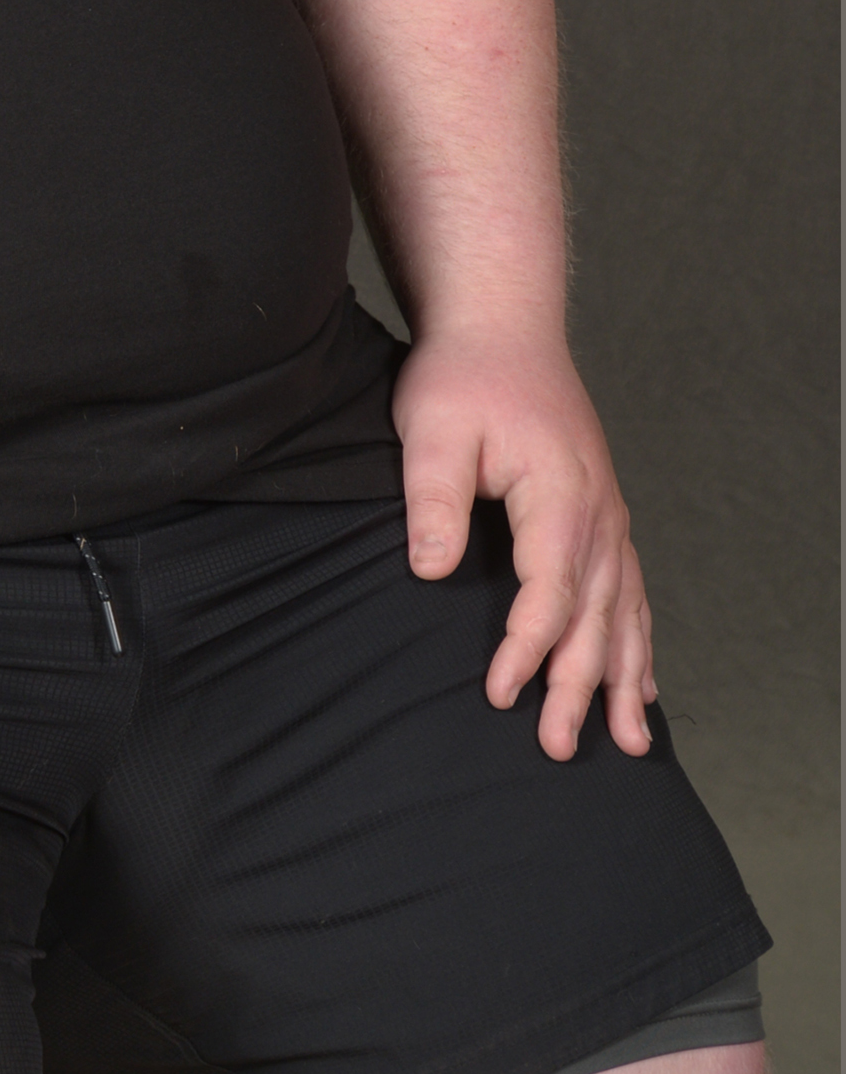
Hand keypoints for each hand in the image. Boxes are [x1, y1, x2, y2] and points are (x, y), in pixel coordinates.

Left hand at [393, 327, 654, 760]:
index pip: (548, 594)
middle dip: (578, 687)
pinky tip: (642, 681)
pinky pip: (630, 588)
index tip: (499, 694)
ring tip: (629, 742)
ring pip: (624, 610)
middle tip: (555, 747)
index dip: (526, 649)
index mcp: (559, 496)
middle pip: (594, 616)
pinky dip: (638, 639)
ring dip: (624, 677)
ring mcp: (608, 513)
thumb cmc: (462, 377)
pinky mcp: (601, 512)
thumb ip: (434, 502)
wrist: (502, 327)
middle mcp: (598, 512)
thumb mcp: (432, 430)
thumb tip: (432, 572)